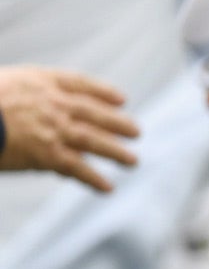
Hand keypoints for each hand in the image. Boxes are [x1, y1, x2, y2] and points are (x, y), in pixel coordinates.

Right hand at [0, 67, 138, 191]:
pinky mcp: (48, 153)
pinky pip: (79, 168)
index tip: (122, 99)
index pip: (80, 83)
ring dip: (117, 152)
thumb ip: (26, 93)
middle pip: (95, 113)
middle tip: (136, 132)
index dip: (103, 92)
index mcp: (41, 80)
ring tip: (132, 161)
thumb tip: (43, 107)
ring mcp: (54, 128)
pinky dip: (94, 179)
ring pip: (95, 140)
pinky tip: (107, 188)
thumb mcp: (4, 83)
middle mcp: (54, 102)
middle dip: (118, 123)